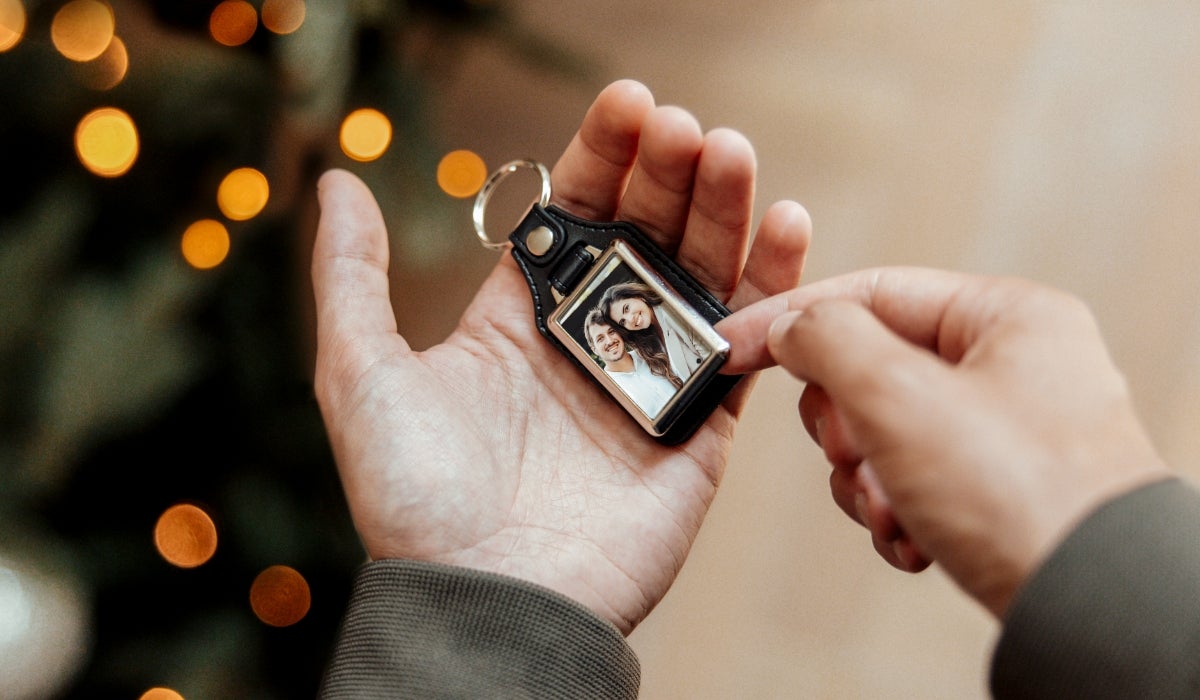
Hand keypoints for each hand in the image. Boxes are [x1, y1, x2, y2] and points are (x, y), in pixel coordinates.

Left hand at [311, 80, 811, 632]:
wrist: (483, 602)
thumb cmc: (415, 498)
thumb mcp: (360, 372)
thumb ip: (352, 276)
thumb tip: (338, 181)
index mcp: (520, 321)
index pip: (574, 215)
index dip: (601, 155)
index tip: (628, 101)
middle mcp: (590, 343)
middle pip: (645, 235)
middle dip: (667, 173)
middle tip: (684, 126)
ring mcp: (648, 383)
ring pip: (701, 277)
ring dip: (722, 212)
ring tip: (729, 153)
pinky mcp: (698, 431)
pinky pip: (746, 348)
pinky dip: (773, 288)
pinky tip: (786, 224)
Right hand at [718, 267, 1169, 615]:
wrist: (1083, 608)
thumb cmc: (1019, 494)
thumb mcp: (898, 394)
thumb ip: (827, 340)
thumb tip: (791, 328)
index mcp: (1007, 316)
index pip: (871, 292)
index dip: (792, 318)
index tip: (732, 348)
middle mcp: (1013, 367)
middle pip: (872, 368)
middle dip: (846, 426)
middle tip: (854, 451)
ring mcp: (1007, 432)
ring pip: (884, 434)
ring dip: (866, 480)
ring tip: (891, 508)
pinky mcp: (998, 492)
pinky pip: (912, 484)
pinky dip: (895, 514)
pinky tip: (914, 539)